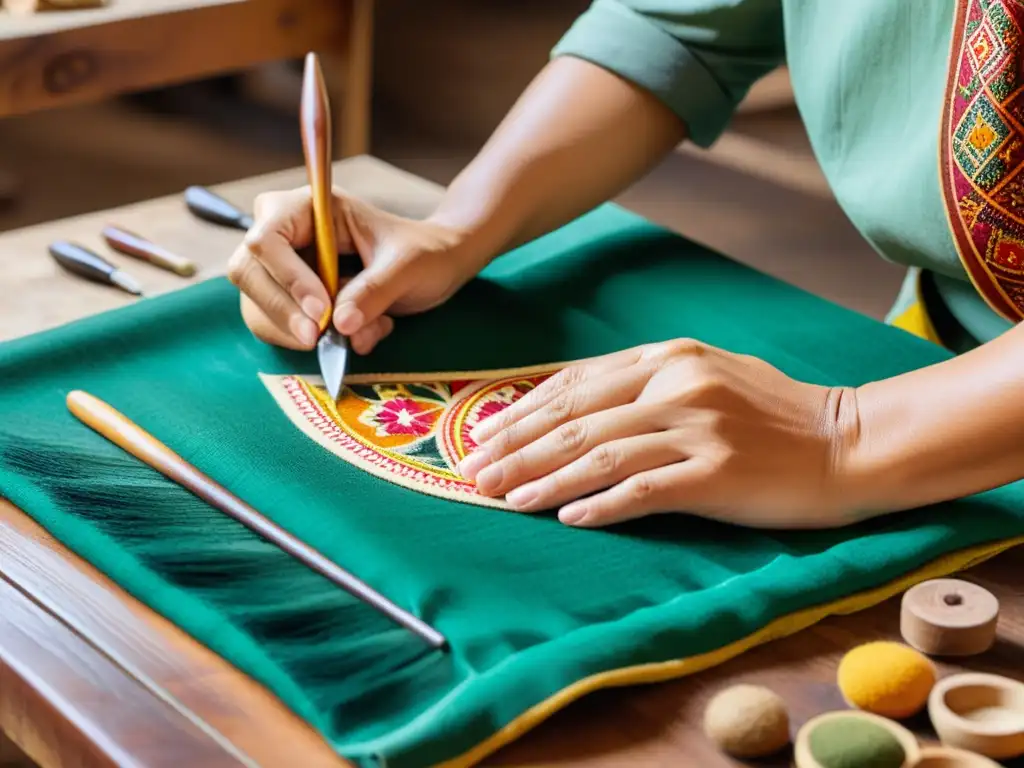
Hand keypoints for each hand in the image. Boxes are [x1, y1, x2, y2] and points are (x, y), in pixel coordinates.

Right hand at [227, 187, 481, 353]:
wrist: (436, 267)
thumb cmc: (424, 253)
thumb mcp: (408, 266)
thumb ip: (374, 290)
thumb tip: (341, 323)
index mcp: (311, 207)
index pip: (268, 237)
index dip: (288, 276)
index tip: (322, 311)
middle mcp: (287, 232)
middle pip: (248, 271)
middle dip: (282, 310)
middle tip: (318, 338)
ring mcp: (284, 266)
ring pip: (257, 304)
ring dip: (294, 331)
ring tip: (356, 334)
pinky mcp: (290, 297)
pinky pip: (275, 325)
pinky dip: (306, 340)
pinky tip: (355, 335)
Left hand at [459, 340, 861, 528]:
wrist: (848, 443)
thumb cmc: (774, 413)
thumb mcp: (708, 374)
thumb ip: (645, 384)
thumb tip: (574, 409)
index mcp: (668, 356)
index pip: (575, 384)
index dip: (523, 412)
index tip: (484, 436)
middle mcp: (676, 384)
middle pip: (575, 419)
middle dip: (517, 448)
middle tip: (474, 473)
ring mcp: (697, 427)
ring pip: (599, 454)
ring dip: (544, 480)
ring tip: (504, 500)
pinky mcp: (717, 473)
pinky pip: (643, 490)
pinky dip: (600, 504)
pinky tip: (567, 518)